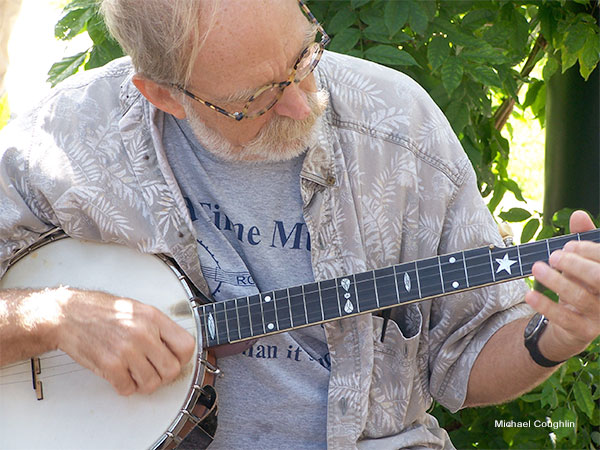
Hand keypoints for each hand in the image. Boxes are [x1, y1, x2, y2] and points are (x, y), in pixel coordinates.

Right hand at [55, 288, 194, 395]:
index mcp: (153, 318)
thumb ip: (159, 327)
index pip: (186, 346)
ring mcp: (127, 350)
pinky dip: (125, 387)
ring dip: (144, 383)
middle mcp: (143, 333)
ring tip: (135, 373)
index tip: (175, 360)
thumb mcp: (138, 309)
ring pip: (152, 383)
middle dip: (164, 375)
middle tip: (153, 371)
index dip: (182, 358)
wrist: (69, 314)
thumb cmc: (101, 311)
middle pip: (172, 369)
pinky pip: (128, 388)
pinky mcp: (109, 365)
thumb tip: (176, 347)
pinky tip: (121, 376)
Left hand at [525, 211, 599, 360]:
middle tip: (554, 256)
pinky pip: (565, 318)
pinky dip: (546, 305)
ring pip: (580, 297)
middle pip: (598, 278)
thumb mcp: (581, 263)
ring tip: (536, 268)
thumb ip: (582, 240)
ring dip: (556, 281)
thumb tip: (579, 214)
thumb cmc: (581, 285)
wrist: (574, 324)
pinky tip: (530, 295)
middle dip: (575, 264)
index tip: (568, 244)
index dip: (588, 250)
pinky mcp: (585, 331)